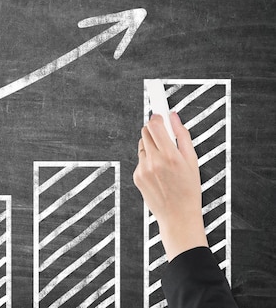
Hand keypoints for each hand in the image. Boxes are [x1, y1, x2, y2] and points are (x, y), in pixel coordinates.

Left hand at [133, 112, 207, 260]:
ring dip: (151, 146)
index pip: (155, 125)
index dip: (157, 117)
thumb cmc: (189, 189)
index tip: (160, 113)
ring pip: (142, 145)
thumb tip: (174, 117)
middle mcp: (154, 161)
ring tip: (165, 159)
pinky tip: (159, 173)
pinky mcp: (136, 177)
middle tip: (165, 136)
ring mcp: (143, 169)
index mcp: (170, 156)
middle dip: (154, 129)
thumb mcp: (192, 161)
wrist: (178, 216)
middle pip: (145, 131)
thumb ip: (182, 136)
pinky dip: (148, 160)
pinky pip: (140, 159)